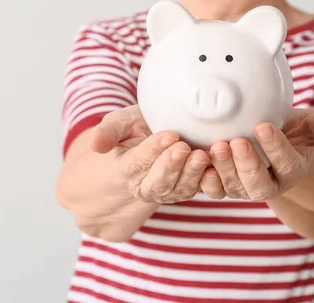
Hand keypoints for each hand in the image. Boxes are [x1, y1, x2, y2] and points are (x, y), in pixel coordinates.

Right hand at [90, 105, 209, 203]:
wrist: (155, 131)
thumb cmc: (136, 126)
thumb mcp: (119, 122)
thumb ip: (108, 132)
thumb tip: (96, 145)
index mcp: (126, 170)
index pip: (137, 163)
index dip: (152, 151)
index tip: (168, 135)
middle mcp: (146, 186)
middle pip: (158, 183)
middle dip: (172, 167)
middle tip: (184, 147)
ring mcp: (170, 191)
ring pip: (181, 189)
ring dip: (192, 174)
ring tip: (202, 155)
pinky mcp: (189, 189)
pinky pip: (200, 189)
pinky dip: (208, 180)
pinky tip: (217, 166)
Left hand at [199, 108, 313, 199]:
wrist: (267, 144)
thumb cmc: (287, 131)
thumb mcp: (305, 125)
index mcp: (291, 170)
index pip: (287, 164)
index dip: (276, 147)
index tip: (263, 126)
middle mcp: (268, 185)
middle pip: (258, 184)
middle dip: (246, 164)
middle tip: (236, 141)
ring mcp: (243, 189)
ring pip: (233, 188)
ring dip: (223, 169)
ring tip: (216, 146)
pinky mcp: (222, 187)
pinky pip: (212, 190)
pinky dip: (203, 179)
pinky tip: (198, 160)